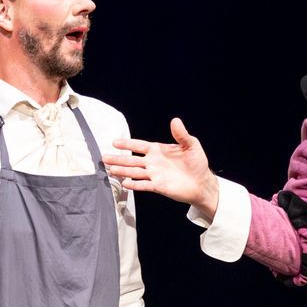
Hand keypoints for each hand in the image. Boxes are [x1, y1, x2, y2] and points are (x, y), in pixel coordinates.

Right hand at [103, 117, 219, 216]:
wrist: (202, 183)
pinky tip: (125, 183)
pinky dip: (135, 184)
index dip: (127, 143)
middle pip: (132, 160)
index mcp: (158, 151)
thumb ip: (181, 135)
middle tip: (104, 157)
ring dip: (122, 171)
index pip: (139, 145)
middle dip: (118, 158)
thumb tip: (175, 120)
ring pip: (134, 172)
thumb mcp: (191, 145)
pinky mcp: (158, 186)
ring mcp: (154, 175)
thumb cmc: (197, 163)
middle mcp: (153, 162)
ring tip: (110, 169)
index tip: (115, 142)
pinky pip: (144, 185)